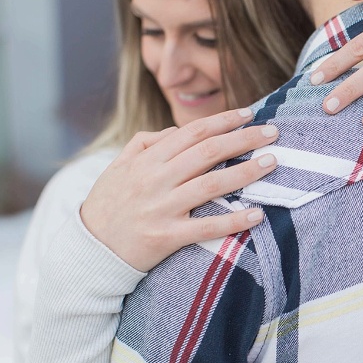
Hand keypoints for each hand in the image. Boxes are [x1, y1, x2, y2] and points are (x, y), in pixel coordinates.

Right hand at [80, 109, 277, 271]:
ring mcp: (162, 208)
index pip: (192, 133)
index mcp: (147, 160)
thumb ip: (146, 142)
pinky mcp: (167, 237)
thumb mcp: (119, 166)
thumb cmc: (108, 204)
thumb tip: (177, 129)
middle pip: (208, 152)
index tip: (249, 113)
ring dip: (245, 172)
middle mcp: (156, 180)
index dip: (223, 120)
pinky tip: (257, 214)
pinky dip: (233, 220)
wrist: (89, 249)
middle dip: (244, 139)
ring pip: (211, 185)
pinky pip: (206, 227)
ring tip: (272, 163)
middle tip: (273, 133)